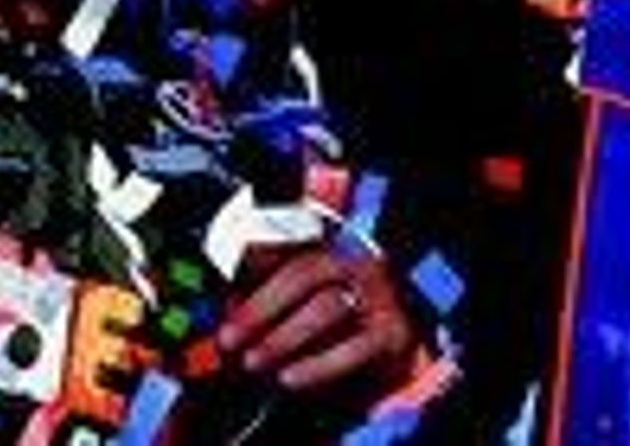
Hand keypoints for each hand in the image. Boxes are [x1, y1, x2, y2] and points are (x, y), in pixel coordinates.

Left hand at [216, 237, 416, 400]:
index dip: (253, 275)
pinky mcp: (392, 333)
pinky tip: (290, 378)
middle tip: (229, 340)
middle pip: (305, 275)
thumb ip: (270, 294)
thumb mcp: (307, 297)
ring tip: (253, 362)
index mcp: (332, 251)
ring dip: (283, 338)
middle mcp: (356, 265)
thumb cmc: (343, 315)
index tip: (225, 308)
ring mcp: (378, 296)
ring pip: (327, 308)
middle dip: (261, 308)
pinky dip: (317, 366)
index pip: (288, 252)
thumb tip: (228, 307)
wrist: (403, 333)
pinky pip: (352, 349)